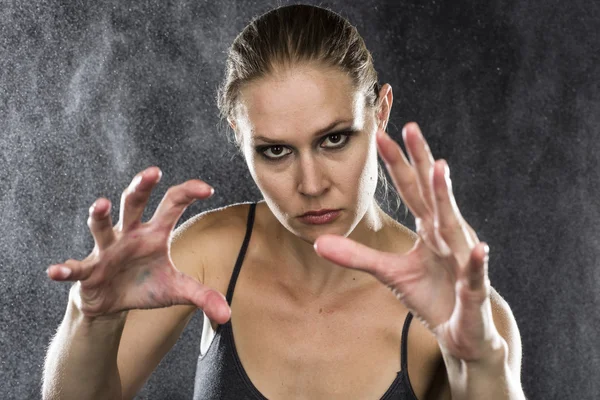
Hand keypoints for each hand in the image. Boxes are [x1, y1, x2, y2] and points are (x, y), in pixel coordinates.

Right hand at [47, 167, 230, 323]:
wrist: (114, 303)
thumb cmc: (146, 286)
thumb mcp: (177, 290)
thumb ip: (203, 296)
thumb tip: (228, 315)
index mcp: (154, 233)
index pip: (172, 204)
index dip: (188, 193)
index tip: (208, 188)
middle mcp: (129, 234)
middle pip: (133, 204)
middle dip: (141, 187)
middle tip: (152, 172)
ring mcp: (106, 250)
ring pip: (101, 227)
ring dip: (99, 216)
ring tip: (101, 203)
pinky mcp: (88, 271)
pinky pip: (76, 268)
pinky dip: (66, 269)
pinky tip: (56, 272)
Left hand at [313, 122, 501, 360]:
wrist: (462, 329)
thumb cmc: (431, 294)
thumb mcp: (389, 273)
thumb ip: (357, 256)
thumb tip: (318, 242)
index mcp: (429, 227)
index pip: (411, 189)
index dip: (396, 163)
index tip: (379, 135)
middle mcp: (447, 234)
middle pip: (431, 193)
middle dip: (421, 160)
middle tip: (410, 127)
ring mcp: (462, 258)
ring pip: (452, 224)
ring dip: (446, 196)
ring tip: (439, 167)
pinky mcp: (473, 289)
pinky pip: (474, 274)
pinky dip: (476, 261)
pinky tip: (478, 248)